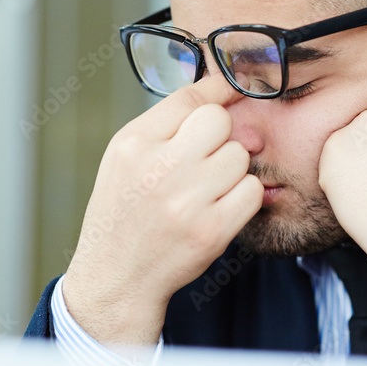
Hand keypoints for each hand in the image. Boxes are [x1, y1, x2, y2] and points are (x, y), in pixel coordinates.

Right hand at [63, 74, 263, 345]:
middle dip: (220, 136)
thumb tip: (227, 96)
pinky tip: (219, 207)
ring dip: (231, 170)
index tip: (232, 89)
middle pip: (219, 121)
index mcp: (134, 143)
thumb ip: (168, 124)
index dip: (218, 89)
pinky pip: (251, 191)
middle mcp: (158, 168)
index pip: (189, 97)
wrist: (115, 276)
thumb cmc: (124, 209)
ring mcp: (185, 201)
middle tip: (205, 158)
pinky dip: (242, 198)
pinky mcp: (210, 231)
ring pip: (239, 156)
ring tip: (206, 187)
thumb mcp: (127, 156)